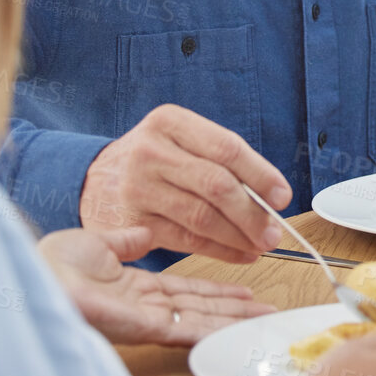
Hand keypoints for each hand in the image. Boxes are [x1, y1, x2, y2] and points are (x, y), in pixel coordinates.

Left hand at [38, 226, 274, 345]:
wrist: (32, 277)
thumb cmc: (53, 264)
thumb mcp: (96, 244)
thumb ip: (125, 241)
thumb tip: (144, 233)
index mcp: (133, 289)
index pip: (185, 290)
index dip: (216, 290)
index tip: (244, 288)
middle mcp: (143, 308)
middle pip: (200, 309)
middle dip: (235, 310)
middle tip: (269, 310)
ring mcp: (144, 320)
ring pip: (201, 321)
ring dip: (235, 321)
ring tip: (266, 319)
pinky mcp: (143, 328)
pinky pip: (186, 329)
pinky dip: (215, 330)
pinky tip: (239, 329)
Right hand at [82, 104, 290, 262]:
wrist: (92, 179)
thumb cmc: (153, 159)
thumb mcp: (179, 140)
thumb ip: (220, 160)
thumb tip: (270, 197)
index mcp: (169, 122)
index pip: (226, 148)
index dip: (261, 174)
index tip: (282, 196)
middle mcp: (151, 152)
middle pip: (216, 185)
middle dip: (253, 213)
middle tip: (273, 232)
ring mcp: (139, 188)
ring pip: (202, 217)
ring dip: (239, 236)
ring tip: (260, 244)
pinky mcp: (133, 222)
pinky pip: (186, 240)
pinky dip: (220, 250)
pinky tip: (239, 253)